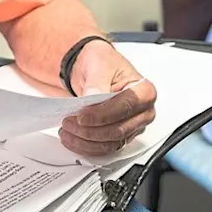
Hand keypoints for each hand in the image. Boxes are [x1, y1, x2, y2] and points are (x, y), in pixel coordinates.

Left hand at [60, 41, 156, 156]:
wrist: (94, 70)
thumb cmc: (102, 63)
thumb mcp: (99, 63)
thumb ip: (97, 82)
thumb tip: (93, 98)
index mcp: (144, 91)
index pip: (126, 107)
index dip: (102, 115)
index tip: (82, 116)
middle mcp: (143, 112)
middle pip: (118, 130)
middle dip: (90, 129)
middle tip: (69, 122)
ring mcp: (133, 127)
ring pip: (110, 142)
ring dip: (85, 140)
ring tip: (67, 130)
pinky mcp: (120, 137)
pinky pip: (104, 148)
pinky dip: (85, 146)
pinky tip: (71, 138)